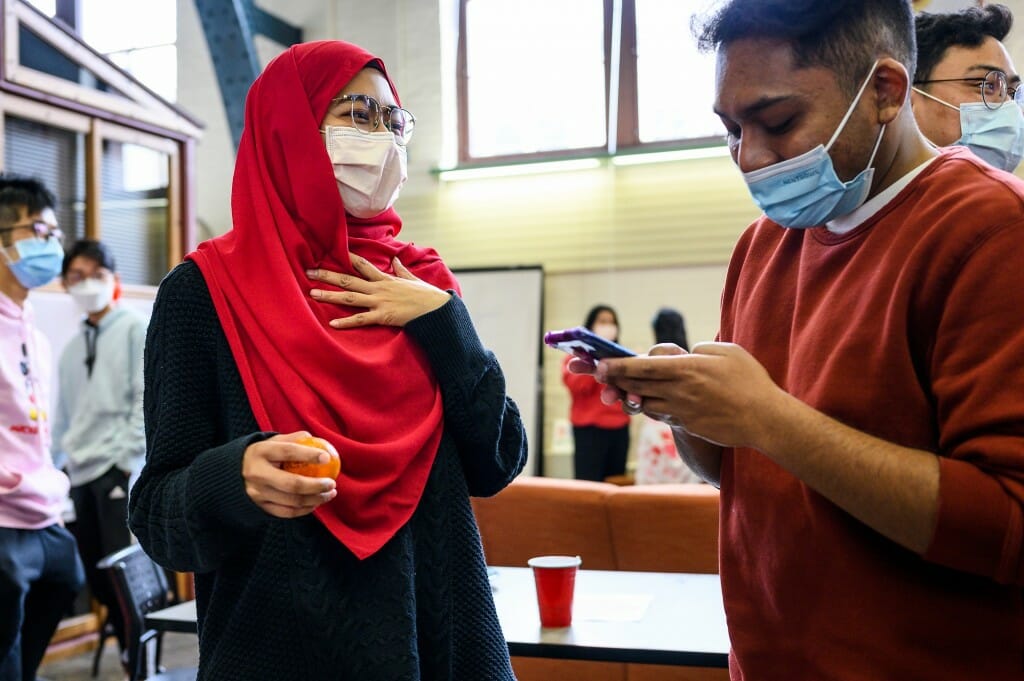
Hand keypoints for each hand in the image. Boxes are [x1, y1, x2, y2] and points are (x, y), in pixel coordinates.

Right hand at [242, 431, 337, 518]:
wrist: (229, 475)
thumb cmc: (259, 456)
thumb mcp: (270, 442)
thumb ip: (291, 439)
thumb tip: (315, 438)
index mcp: (261, 452)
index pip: (288, 452)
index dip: (309, 454)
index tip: (327, 457)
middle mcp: (257, 474)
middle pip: (292, 484)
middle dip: (316, 486)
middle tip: (332, 483)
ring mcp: (257, 493)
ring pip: (292, 501)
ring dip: (316, 500)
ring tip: (330, 494)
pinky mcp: (259, 507)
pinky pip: (286, 512)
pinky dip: (304, 510)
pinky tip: (316, 503)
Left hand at [307, 253, 450, 327]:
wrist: (436, 310)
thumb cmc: (426, 296)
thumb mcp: (412, 279)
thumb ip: (401, 269)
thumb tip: (395, 259)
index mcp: (385, 278)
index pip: (362, 264)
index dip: (347, 258)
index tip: (330, 252)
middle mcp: (378, 288)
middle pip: (348, 279)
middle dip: (328, 275)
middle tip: (309, 272)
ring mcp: (379, 302)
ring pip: (349, 297)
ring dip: (329, 295)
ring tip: (312, 293)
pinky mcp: (382, 316)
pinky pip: (361, 319)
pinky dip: (346, 321)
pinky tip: (332, 322)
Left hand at [595, 342, 784, 449]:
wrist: (765, 420)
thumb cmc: (751, 382)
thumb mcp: (728, 352)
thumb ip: (702, 348)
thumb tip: (688, 352)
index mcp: (687, 368)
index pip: (643, 366)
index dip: (618, 366)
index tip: (600, 364)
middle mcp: (679, 390)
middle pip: (637, 384)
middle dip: (614, 379)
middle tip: (597, 374)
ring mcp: (682, 410)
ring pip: (646, 403)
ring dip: (631, 395)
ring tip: (620, 388)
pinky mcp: (687, 425)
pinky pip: (662, 415)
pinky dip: (652, 407)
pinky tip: (649, 401)